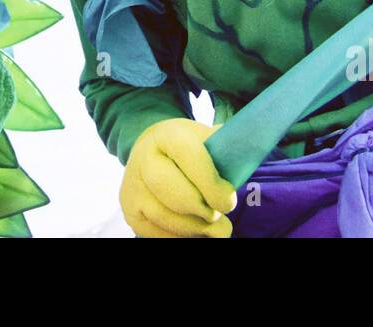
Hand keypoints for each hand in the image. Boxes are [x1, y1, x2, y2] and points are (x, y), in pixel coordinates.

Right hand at [120, 119, 236, 237]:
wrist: (151, 151)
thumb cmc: (188, 149)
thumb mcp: (205, 139)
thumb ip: (224, 149)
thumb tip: (241, 161)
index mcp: (166, 136)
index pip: (188, 157)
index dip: (211, 183)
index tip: (228, 200)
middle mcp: (143, 159)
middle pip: (173, 191)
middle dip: (203, 209)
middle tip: (221, 215)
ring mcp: (133, 187)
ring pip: (166, 217)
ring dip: (196, 228)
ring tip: (218, 229)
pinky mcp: (130, 211)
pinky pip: (157, 233)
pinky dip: (182, 236)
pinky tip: (198, 232)